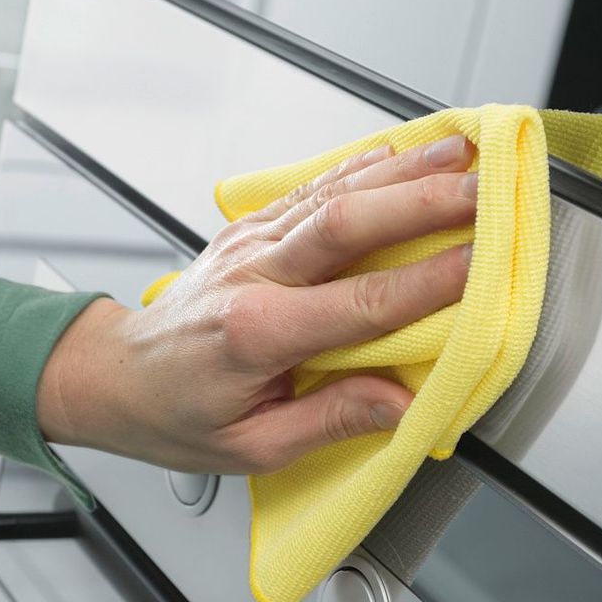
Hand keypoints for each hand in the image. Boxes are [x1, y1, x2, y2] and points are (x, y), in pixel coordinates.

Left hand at [37, 135, 476, 473]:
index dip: (427, 283)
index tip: (483, 266)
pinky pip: (309, 190)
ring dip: (401, 171)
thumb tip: (401, 406)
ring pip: (330, 194)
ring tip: (462, 153)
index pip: (358, 304)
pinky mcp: (249, 232)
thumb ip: (331, 422)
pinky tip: (401, 154)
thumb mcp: (250, 447)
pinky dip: (359, 168)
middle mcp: (251, 276)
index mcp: (254, 335)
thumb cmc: (176, 414)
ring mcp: (248, 246)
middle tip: (485, 189)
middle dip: (422, 202)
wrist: (116, 376)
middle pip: (345, 224)